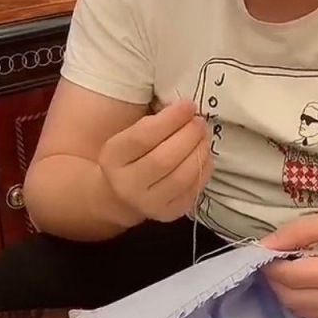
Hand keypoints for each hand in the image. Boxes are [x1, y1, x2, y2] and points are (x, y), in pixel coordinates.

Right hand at [98, 100, 212, 223]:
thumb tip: (186, 108)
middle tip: (199, 121)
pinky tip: (203, 154)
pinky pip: (193, 189)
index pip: (143, 137)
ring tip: (203, 136)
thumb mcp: (129, 135)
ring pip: (182, 177)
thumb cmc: (131, 155)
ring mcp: (149, 204)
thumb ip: (153, 122)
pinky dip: (204, 168)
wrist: (121, 194)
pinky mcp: (170, 213)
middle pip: (164, 159)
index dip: (170, 119)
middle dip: (188, 135)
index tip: (188, 104)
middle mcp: (127, 185)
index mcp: (113, 158)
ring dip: (199, 151)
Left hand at [262, 204, 317, 317]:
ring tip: (293, 269)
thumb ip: (296, 232)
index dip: (269, 265)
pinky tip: (308, 284)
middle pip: (291, 299)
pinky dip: (304, 304)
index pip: (289, 277)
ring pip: (300, 312)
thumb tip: (264, 245)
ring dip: (288, 293)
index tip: (265, 250)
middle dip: (276, 280)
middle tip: (276, 258)